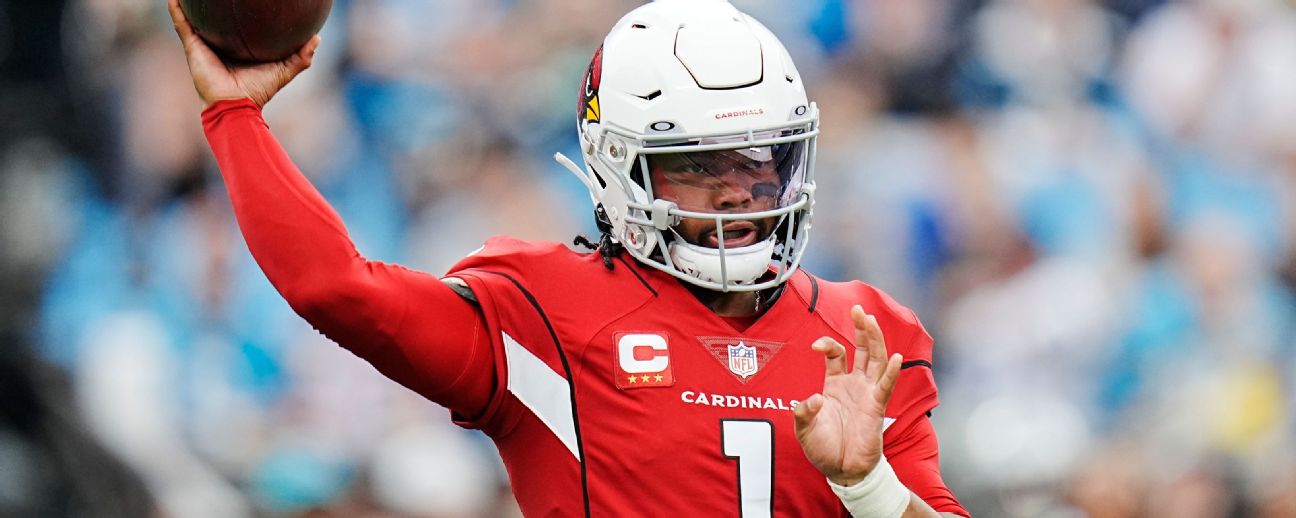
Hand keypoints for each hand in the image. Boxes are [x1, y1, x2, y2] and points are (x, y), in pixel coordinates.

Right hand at [167, 0, 319, 107]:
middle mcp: (220, 44)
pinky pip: (182, 25)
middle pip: (214, 19)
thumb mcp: (284, 70)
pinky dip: (176, 11)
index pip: (238, 26)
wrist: (235, 106)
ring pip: (195, 18)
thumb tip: (317, 38)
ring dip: (191, 4)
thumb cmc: (259, 91)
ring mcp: (204, 45)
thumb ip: (301, 57)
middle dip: (212, 4)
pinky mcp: (192, 48)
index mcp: (238, 47)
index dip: (239, 12)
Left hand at [795, 305, 902, 486]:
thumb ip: (803, 413)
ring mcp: (867, 393)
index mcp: (835, 383)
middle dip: (861, 328)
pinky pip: (886, 386)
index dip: (828, 344)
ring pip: (876, 359)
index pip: (836, 353)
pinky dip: (891, 371)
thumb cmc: (823, 448)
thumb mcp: (804, 429)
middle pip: (862, 348)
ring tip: (871, 320)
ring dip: (875, 340)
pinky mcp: (877, 406)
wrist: (840, 470)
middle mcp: (854, 383)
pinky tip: (895, 356)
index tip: (816, 346)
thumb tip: (811, 399)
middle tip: (859, 309)